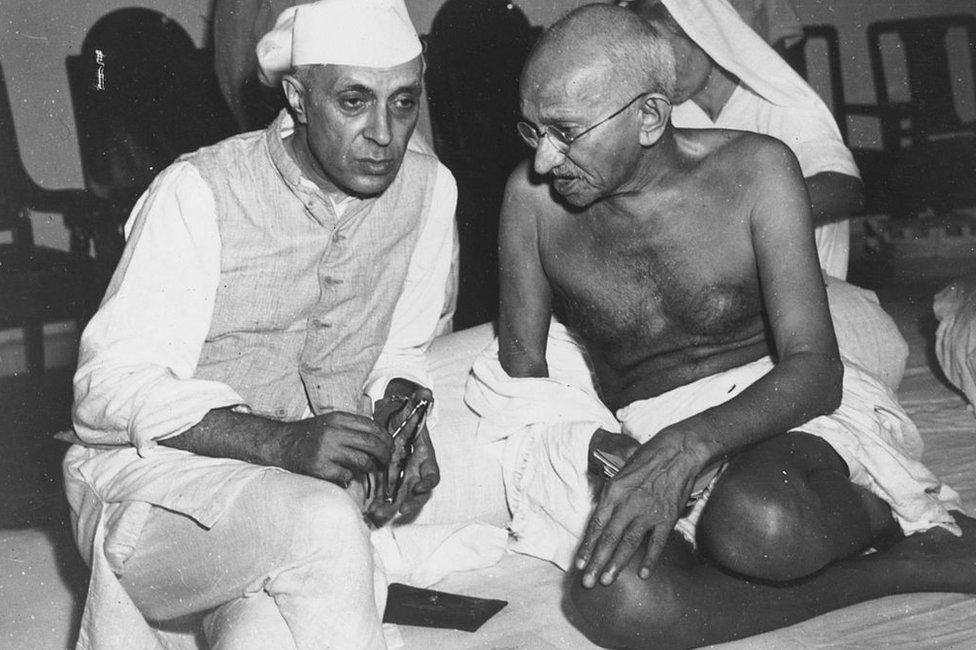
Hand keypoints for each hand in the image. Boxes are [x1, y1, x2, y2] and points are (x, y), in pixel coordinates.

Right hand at [277, 411, 391, 486]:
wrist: (281, 444)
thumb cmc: (309, 435)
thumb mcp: (331, 422)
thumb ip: (353, 427)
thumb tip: (381, 439)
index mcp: (338, 418)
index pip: (373, 427)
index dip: (387, 439)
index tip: (391, 447)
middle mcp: (333, 432)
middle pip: (372, 445)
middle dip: (385, 455)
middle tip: (386, 462)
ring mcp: (326, 450)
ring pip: (363, 462)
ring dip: (369, 468)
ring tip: (365, 469)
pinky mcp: (319, 468)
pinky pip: (346, 476)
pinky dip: (348, 478)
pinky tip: (342, 474)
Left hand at [368, 385, 439, 523]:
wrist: (392, 422)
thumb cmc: (404, 417)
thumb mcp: (411, 407)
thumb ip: (420, 399)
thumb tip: (426, 392)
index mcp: (424, 457)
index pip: (432, 473)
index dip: (428, 481)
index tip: (420, 486)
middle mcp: (415, 472)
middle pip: (417, 494)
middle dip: (410, 503)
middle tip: (400, 508)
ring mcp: (402, 479)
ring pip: (401, 499)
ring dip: (391, 508)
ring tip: (378, 513)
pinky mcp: (388, 482)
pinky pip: (386, 497)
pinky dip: (378, 504)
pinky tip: (367, 509)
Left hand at [576, 428, 705, 587]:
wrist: (677, 452)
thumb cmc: (647, 460)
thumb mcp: (621, 473)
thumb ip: (611, 497)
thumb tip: (601, 518)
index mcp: (614, 492)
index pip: (596, 524)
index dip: (587, 546)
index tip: (578, 564)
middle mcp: (628, 504)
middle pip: (608, 538)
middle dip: (596, 562)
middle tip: (587, 581)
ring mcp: (648, 512)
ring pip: (628, 543)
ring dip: (616, 564)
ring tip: (606, 581)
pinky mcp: (667, 517)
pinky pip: (656, 543)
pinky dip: (650, 559)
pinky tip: (643, 574)